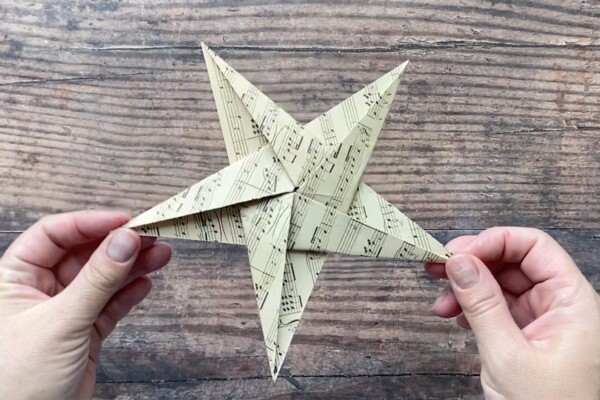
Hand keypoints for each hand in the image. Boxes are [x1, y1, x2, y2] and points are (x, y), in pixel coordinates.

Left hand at [0, 211, 171, 398]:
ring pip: (102, 279)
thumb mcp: (60, 322)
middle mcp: (38, 290)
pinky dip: (129, 294)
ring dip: (132, 266)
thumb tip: (125, 241)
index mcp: (14, 277)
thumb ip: (97, 281)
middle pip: (84, 254)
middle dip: (118, 244)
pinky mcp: (83, 333)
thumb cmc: (16, 382)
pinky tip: (146, 282)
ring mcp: (64, 311)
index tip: (124, 221)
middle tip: (151, 235)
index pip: (54, 235)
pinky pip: (110, 304)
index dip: (89, 223)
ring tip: (161, 254)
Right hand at [425, 227, 599, 398]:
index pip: (534, 247)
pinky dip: (472, 307)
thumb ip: (481, 303)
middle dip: (473, 263)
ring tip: (439, 301)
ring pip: (502, 285)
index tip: (458, 253)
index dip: (494, 242)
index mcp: (572, 301)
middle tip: (436, 267)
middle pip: (514, 262)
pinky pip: (497, 307)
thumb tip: (458, 261)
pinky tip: (454, 316)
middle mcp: (560, 305)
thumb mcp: (507, 354)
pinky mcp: (527, 336)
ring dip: (467, 287)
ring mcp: (543, 320)